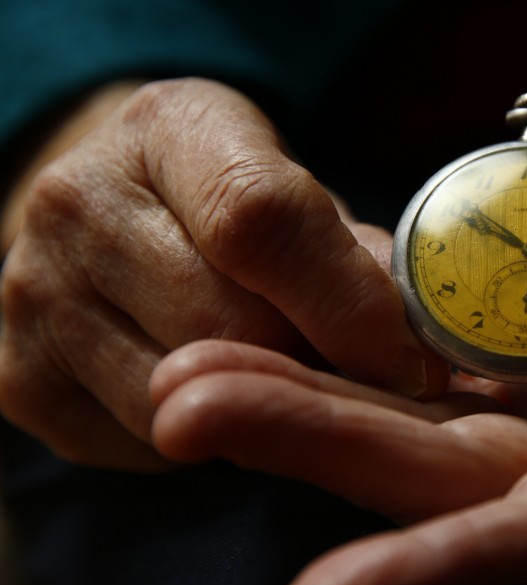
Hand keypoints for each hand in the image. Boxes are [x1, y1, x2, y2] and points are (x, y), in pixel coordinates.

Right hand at [0, 78, 448, 469]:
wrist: (107, 212)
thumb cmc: (226, 198)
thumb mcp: (294, 186)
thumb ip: (354, 256)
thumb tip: (422, 347)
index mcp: (170, 130)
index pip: (261, 221)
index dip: (348, 305)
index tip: (413, 364)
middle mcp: (79, 202)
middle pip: (226, 326)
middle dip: (312, 367)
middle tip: (356, 378)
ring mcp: (33, 295)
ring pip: (184, 399)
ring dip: (259, 406)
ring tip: (283, 375)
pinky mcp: (20, 379)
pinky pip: (145, 447)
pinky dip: (202, 437)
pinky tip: (215, 391)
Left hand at [149, 97, 526, 584]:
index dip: (435, 573)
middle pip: (440, 485)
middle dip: (317, 455)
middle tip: (188, 413)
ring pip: (407, 431)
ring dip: (296, 411)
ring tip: (190, 383)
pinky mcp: (507, 366)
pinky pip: (409, 377)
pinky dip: (332, 362)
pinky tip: (248, 345)